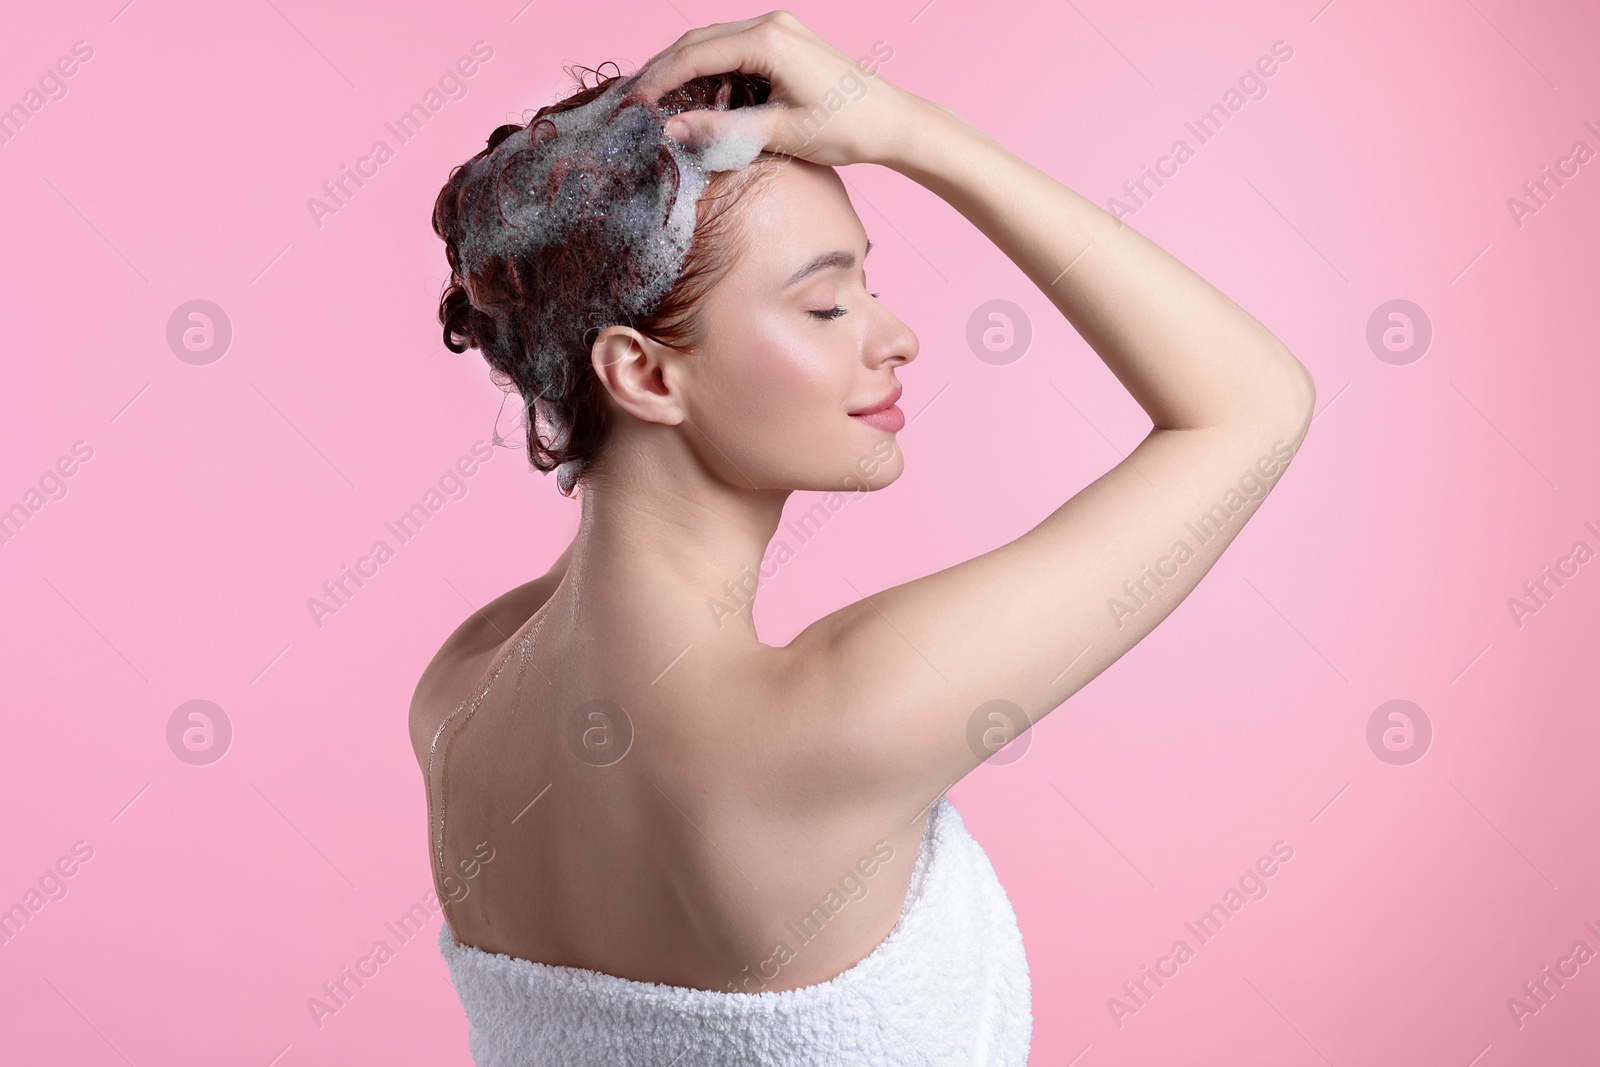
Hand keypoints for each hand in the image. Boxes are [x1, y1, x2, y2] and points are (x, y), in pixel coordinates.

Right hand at [625, 10, 919, 167]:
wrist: (893, 122)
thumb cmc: (845, 129)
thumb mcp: (777, 132)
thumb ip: (720, 129)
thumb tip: (670, 129)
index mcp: (767, 40)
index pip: (694, 55)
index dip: (658, 80)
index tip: (632, 106)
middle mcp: (771, 24)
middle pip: (698, 41)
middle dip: (663, 70)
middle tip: (634, 102)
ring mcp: (779, 29)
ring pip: (713, 42)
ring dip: (684, 70)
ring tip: (657, 101)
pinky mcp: (785, 41)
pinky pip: (734, 49)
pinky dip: (710, 70)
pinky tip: (698, 97)